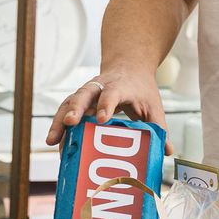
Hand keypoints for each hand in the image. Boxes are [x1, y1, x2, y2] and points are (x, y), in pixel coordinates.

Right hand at [43, 65, 168, 150]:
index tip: (102, 119)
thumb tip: (167, 152)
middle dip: (76, 108)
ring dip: (60, 120)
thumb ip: (159, 128)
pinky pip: (66, 109)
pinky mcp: (80, 98)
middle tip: (70, 124)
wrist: (128, 66)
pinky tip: (54, 141)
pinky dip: (58, 124)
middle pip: (84, 94)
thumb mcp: (154, 106)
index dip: (106, 105)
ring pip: (70, 101)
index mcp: (121, 86)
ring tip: (52, 140)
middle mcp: (100, 85)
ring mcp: (88, 91)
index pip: (112, 93)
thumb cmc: (141, 89)